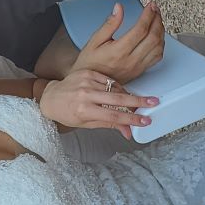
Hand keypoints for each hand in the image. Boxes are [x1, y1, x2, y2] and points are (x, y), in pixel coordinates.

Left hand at [38, 69, 157, 138]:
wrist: (51, 97)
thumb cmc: (68, 113)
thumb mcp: (86, 124)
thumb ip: (109, 125)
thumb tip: (129, 132)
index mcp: (84, 110)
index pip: (113, 115)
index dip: (131, 119)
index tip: (145, 121)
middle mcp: (85, 94)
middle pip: (117, 98)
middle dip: (138, 101)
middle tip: (153, 102)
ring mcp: (86, 81)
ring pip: (115, 87)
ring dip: (127, 94)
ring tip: (135, 100)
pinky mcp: (87, 71)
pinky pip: (108, 79)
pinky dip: (116, 86)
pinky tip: (118, 91)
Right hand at [71, 1, 164, 84]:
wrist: (90, 87)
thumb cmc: (89, 64)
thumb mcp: (94, 41)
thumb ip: (109, 24)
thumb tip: (118, 9)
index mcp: (119, 51)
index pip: (140, 29)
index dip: (148, 15)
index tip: (149, 6)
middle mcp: (131, 60)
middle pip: (153, 37)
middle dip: (157, 20)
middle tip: (155, 9)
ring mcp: (137, 67)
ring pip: (158, 47)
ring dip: (161, 31)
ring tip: (157, 20)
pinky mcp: (140, 71)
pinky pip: (157, 57)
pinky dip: (161, 44)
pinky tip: (157, 37)